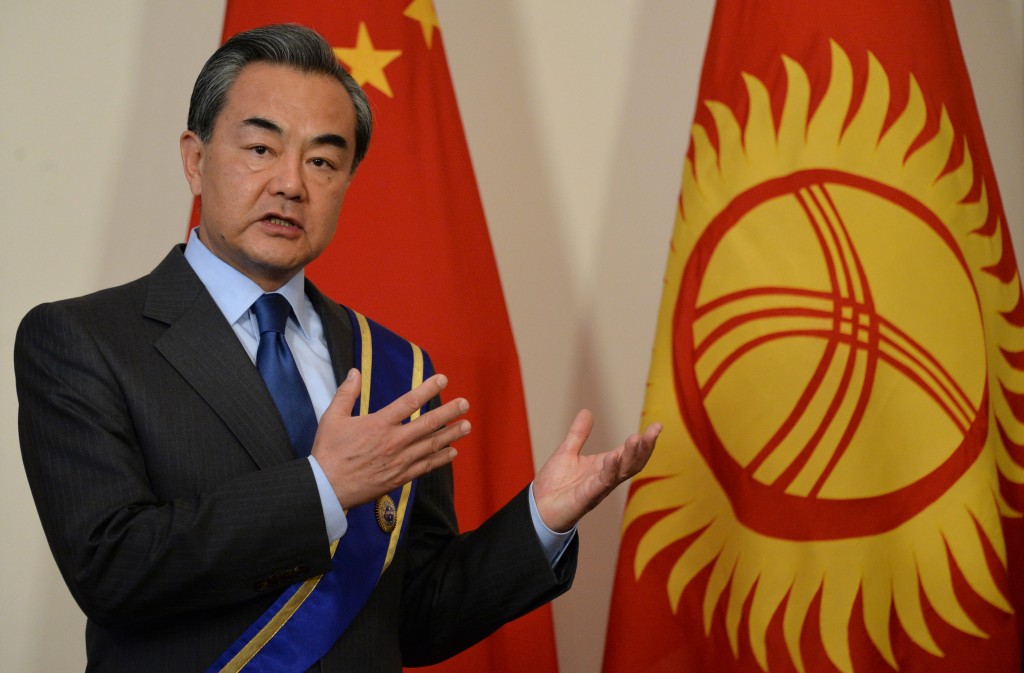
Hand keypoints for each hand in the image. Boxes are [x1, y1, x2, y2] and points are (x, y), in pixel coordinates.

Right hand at [311, 369, 470, 508]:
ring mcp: (399, 461)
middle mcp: (394, 441)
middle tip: (465, 404)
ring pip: (431, 445)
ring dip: (451, 435)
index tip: (443, 380)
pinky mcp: (399, 477)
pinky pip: (425, 466)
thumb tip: (354, 372)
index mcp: (379, 424)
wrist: (327, 488)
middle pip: (428, 424)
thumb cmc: (328, 452)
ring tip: (466, 426)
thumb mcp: (332, 418)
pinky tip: (452, 452)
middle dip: (449, 412)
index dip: (428, 389)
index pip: (410, 402)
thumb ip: (346, 393)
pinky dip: (441, 459)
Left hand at [532, 410, 661, 532]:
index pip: (628, 452)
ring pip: (621, 473)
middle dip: (645, 448)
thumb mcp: (567, 452)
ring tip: (637, 439)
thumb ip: (579, 434)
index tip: (657, 426)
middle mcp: (605, 478)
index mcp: (604, 467)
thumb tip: (587, 411)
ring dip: (631, 456)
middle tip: (654, 430)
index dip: (643, 440)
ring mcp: (597, 489)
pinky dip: (609, 471)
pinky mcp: (586, 498)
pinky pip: (601, 484)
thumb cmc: (554, 486)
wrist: (536, 508)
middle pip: (632, 463)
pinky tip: (613, 457)